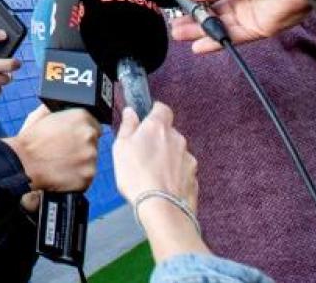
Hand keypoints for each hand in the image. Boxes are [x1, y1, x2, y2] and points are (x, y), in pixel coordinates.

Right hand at [3, 105, 98, 193]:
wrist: (22, 165)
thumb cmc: (29, 141)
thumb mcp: (40, 115)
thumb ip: (57, 110)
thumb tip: (63, 108)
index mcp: (81, 117)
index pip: (93, 123)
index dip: (81, 131)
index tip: (73, 137)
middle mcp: (89, 135)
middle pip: (93, 142)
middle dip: (81, 146)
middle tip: (65, 151)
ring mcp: (90, 157)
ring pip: (90, 160)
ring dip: (80, 162)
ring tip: (61, 163)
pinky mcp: (87, 176)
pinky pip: (86, 177)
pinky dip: (77, 177)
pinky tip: (63, 174)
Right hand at [113, 103, 209, 260]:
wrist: (161, 207)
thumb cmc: (137, 176)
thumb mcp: (121, 147)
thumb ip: (127, 126)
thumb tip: (130, 112)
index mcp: (158, 127)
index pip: (162, 108)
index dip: (154, 113)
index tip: (145, 121)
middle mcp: (177, 138)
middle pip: (169, 133)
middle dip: (158, 140)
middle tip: (143, 154)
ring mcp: (188, 158)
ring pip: (176, 153)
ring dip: (167, 158)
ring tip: (152, 175)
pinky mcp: (194, 177)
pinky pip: (182, 171)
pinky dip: (174, 175)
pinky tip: (163, 186)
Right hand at [171, 0, 310, 53]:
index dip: (195, 2)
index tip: (179, 8)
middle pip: (213, 13)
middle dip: (193, 20)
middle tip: (175, 27)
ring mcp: (249, 15)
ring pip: (220, 26)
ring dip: (199, 32)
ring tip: (179, 36)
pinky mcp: (257, 29)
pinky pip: (233, 37)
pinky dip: (215, 42)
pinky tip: (198, 46)